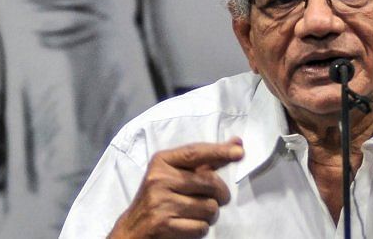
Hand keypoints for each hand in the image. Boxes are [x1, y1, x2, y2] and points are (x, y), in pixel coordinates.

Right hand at [108, 137, 243, 238]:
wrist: (132, 229)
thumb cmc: (161, 197)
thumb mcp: (176, 173)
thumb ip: (207, 160)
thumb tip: (237, 144)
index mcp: (162, 161)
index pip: (196, 152)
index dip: (219, 151)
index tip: (240, 152)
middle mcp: (159, 178)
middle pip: (210, 182)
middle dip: (220, 194)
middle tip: (215, 199)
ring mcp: (160, 202)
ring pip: (209, 207)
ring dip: (210, 215)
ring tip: (196, 213)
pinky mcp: (162, 224)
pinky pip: (200, 227)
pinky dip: (200, 229)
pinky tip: (187, 225)